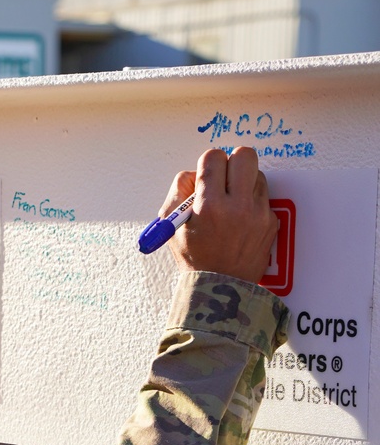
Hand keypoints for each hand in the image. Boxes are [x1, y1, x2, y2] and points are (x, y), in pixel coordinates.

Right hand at [162, 147, 278, 283]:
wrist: (222, 290)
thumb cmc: (196, 260)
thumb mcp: (173, 227)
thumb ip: (180, 193)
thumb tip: (196, 173)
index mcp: (210, 206)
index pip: (213, 157)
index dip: (208, 163)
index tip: (206, 174)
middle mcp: (238, 207)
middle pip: (244, 155)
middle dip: (232, 161)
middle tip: (225, 176)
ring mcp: (258, 214)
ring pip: (257, 173)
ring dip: (244, 181)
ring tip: (232, 201)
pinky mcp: (271, 222)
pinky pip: (264, 196)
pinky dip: (252, 200)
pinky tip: (241, 217)